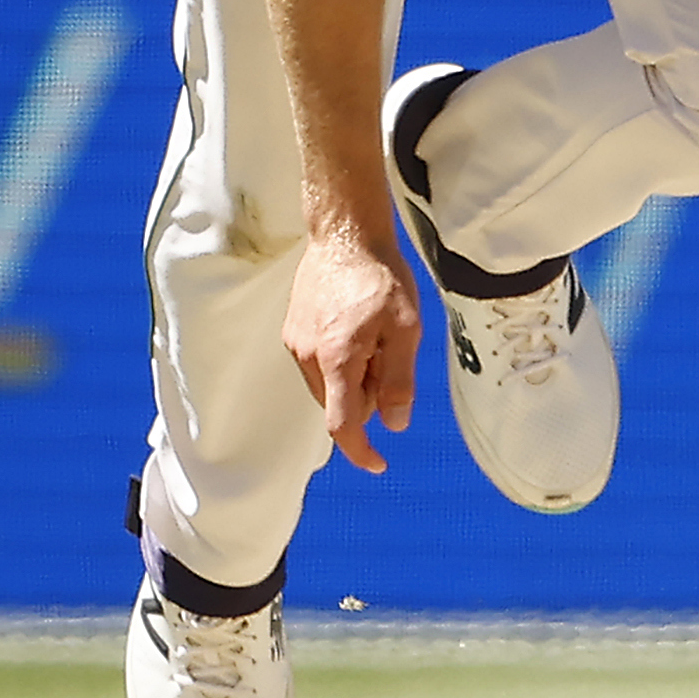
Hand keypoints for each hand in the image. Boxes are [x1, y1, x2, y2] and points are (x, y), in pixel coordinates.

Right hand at [281, 229, 419, 474]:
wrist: (345, 233)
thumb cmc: (380, 276)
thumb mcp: (406, 329)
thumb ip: (399, 380)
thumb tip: (395, 424)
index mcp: (337, 359)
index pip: (343, 424)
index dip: (361, 451)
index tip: (379, 464)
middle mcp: (308, 356)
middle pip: (339, 405)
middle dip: (367, 397)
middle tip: (389, 355)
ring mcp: (296, 342)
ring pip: (329, 386)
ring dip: (353, 378)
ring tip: (374, 336)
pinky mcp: (292, 330)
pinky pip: (319, 365)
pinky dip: (340, 361)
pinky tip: (356, 328)